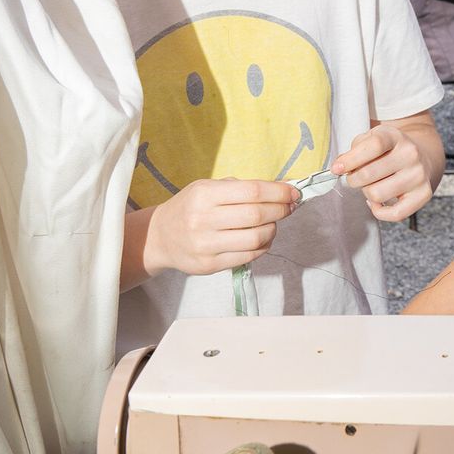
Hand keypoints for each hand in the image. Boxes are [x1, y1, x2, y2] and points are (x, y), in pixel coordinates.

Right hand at [142, 178, 299, 277]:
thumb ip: (239, 188)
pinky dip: (263, 246)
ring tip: (274, 223)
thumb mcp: (206, 188)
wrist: (159, 236)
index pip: (252, 192)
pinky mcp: (209, 265)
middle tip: (289, 207)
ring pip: (255, 239)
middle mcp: (202, 220)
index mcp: (204, 195)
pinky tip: (263, 238)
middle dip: (280, 210)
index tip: (293, 193)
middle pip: (256, 215)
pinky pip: (248, 256)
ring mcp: (205, 245)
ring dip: (273, 230)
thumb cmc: (190, 207)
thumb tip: (279, 191)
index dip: (278, 192)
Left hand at [333, 124, 432, 221]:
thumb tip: (339, 167)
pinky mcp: (424, 194)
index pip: (373, 146)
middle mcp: (411, 154)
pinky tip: (376, 201)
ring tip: (371, 186)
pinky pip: (395, 214)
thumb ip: (355, 150)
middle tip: (356, 177)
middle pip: (369, 174)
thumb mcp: (372, 139)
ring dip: (367, 193)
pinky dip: (379, 211)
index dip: (351, 159)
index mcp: (396, 137)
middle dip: (354, 179)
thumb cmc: (389, 150)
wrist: (421, 157)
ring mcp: (419, 175)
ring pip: (377, 194)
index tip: (336, 168)